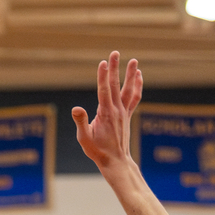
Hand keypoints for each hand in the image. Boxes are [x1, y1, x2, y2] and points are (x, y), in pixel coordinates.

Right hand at [72, 51, 141, 170]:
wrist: (116, 161)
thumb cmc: (97, 151)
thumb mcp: (84, 138)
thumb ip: (81, 122)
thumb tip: (76, 108)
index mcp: (105, 114)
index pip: (104, 91)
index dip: (103, 76)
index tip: (103, 63)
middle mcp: (117, 110)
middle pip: (116, 85)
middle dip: (115, 69)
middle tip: (115, 53)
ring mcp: (124, 112)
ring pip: (128, 90)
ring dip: (131, 74)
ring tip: (133, 60)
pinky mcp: (127, 115)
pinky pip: (134, 98)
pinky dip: (137, 86)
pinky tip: (138, 76)